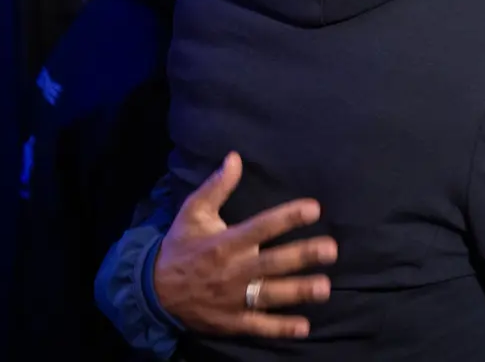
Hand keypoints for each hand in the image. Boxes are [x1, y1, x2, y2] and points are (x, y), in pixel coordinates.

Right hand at [153, 152, 337, 338]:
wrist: (153, 291)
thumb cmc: (180, 246)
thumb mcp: (193, 212)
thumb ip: (216, 186)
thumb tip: (235, 157)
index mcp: (225, 242)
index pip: (261, 227)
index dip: (287, 218)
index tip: (313, 209)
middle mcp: (232, 270)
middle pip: (272, 262)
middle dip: (302, 256)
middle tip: (330, 250)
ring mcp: (233, 299)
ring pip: (269, 295)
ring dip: (297, 291)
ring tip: (324, 288)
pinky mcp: (231, 321)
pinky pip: (258, 326)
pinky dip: (280, 328)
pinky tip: (303, 327)